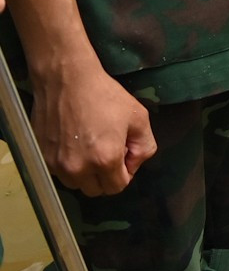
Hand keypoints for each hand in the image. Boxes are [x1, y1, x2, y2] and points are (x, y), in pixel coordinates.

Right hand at [30, 58, 154, 195]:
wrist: (66, 80)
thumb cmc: (104, 96)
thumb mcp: (138, 117)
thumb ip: (144, 146)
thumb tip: (133, 164)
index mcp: (105, 159)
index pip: (117, 187)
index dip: (125, 173)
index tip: (124, 155)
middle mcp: (78, 169)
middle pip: (95, 190)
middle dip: (106, 176)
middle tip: (108, 150)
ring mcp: (56, 165)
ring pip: (76, 184)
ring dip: (86, 173)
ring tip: (90, 146)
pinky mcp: (42, 158)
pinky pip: (59, 173)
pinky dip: (69, 165)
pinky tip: (74, 143)